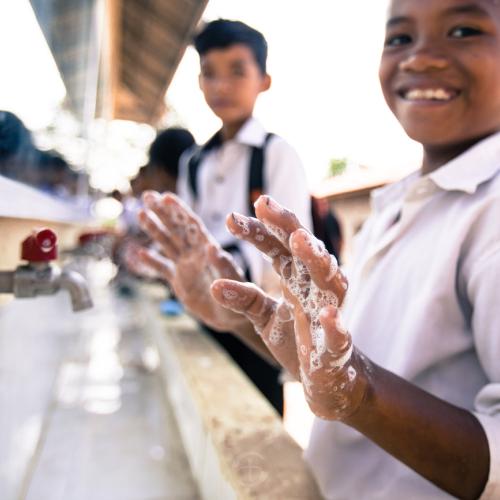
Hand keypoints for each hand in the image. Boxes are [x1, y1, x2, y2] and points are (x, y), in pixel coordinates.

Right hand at [137, 191, 247, 331]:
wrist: (233, 319)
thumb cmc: (239, 301)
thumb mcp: (234, 283)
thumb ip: (223, 266)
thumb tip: (212, 247)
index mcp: (208, 251)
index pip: (191, 226)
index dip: (179, 211)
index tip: (165, 197)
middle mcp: (195, 254)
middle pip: (177, 229)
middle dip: (163, 212)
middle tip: (148, 195)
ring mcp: (186, 266)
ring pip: (167, 243)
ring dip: (155, 229)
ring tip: (141, 213)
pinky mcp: (180, 282)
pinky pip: (163, 269)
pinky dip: (152, 262)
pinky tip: (138, 253)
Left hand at [213, 195, 370, 419]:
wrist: (327, 376)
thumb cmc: (297, 340)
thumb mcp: (264, 316)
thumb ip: (244, 299)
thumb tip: (213, 285)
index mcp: (295, 278)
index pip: (277, 246)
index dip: (256, 231)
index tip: (230, 219)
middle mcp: (314, 288)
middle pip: (303, 250)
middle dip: (286, 226)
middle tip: (264, 204)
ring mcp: (329, 313)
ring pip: (328, 281)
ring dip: (316, 260)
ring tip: (299, 240)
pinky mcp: (337, 346)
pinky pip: (339, 334)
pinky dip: (335, 325)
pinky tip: (327, 314)